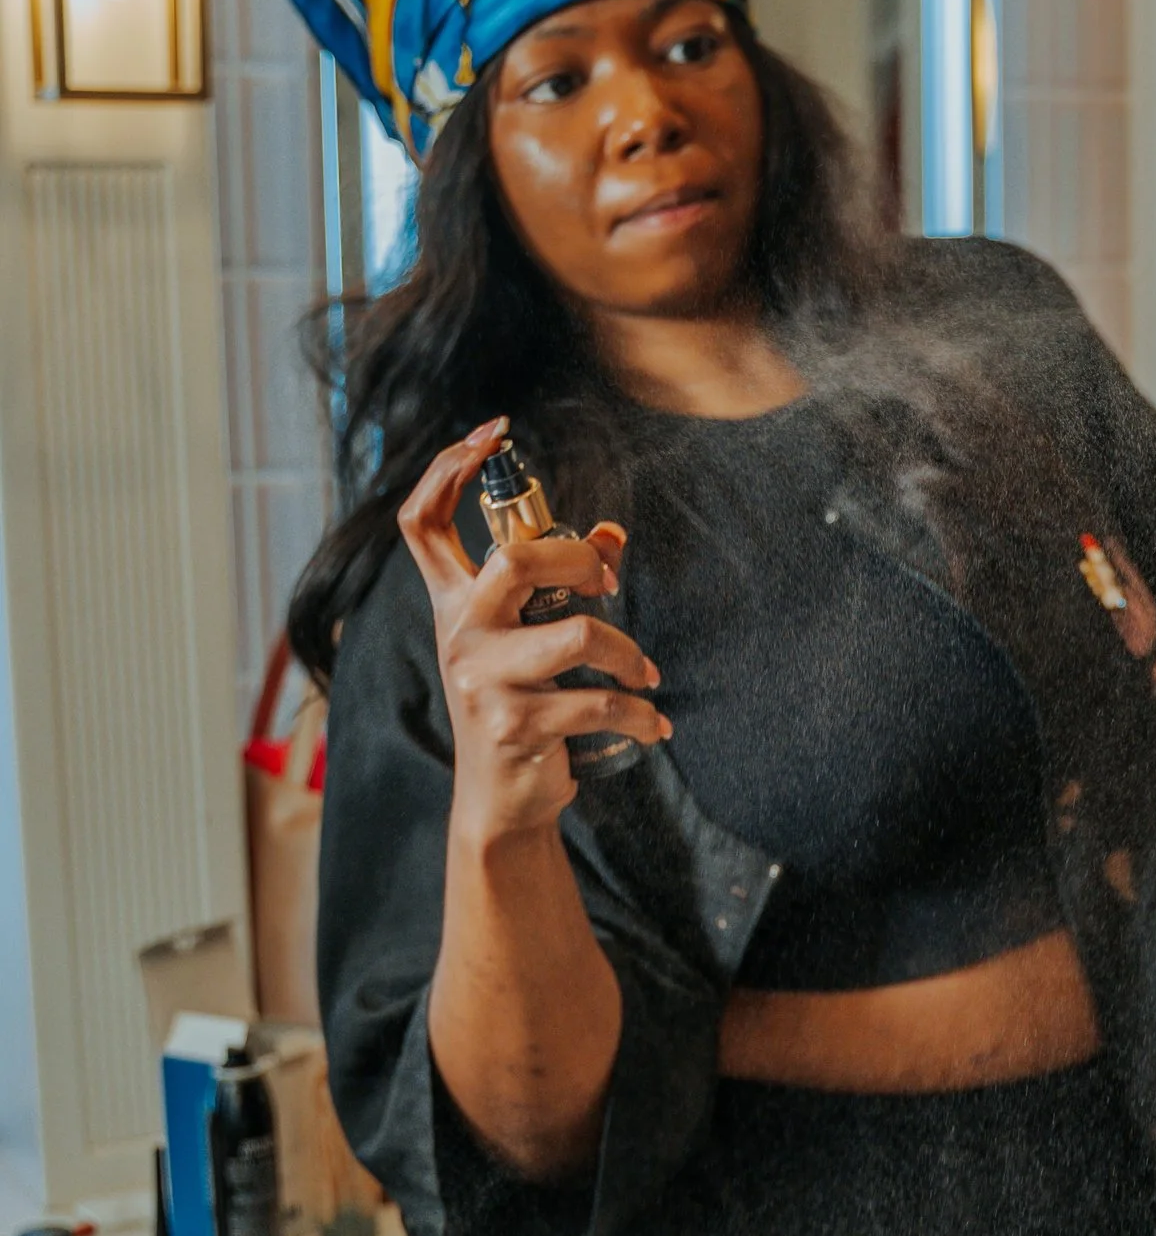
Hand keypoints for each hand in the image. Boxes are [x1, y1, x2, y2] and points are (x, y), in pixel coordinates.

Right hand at [398, 420, 669, 843]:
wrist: (500, 802)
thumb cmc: (519, 707)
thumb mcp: (530, 641)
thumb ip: (565, 584)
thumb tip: (612, 533)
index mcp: (453, 603)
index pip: (423, 522)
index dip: (447, 469)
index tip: (493, 434)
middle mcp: (458, 633)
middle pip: (516, 559)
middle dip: (578, 560)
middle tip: (606, 586)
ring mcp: (482, 680)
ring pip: (578, 633)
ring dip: (629, 652)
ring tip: (644, 675)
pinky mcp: (515, 725)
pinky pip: (599, 700)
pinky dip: (638, 711)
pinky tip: (653, 722)